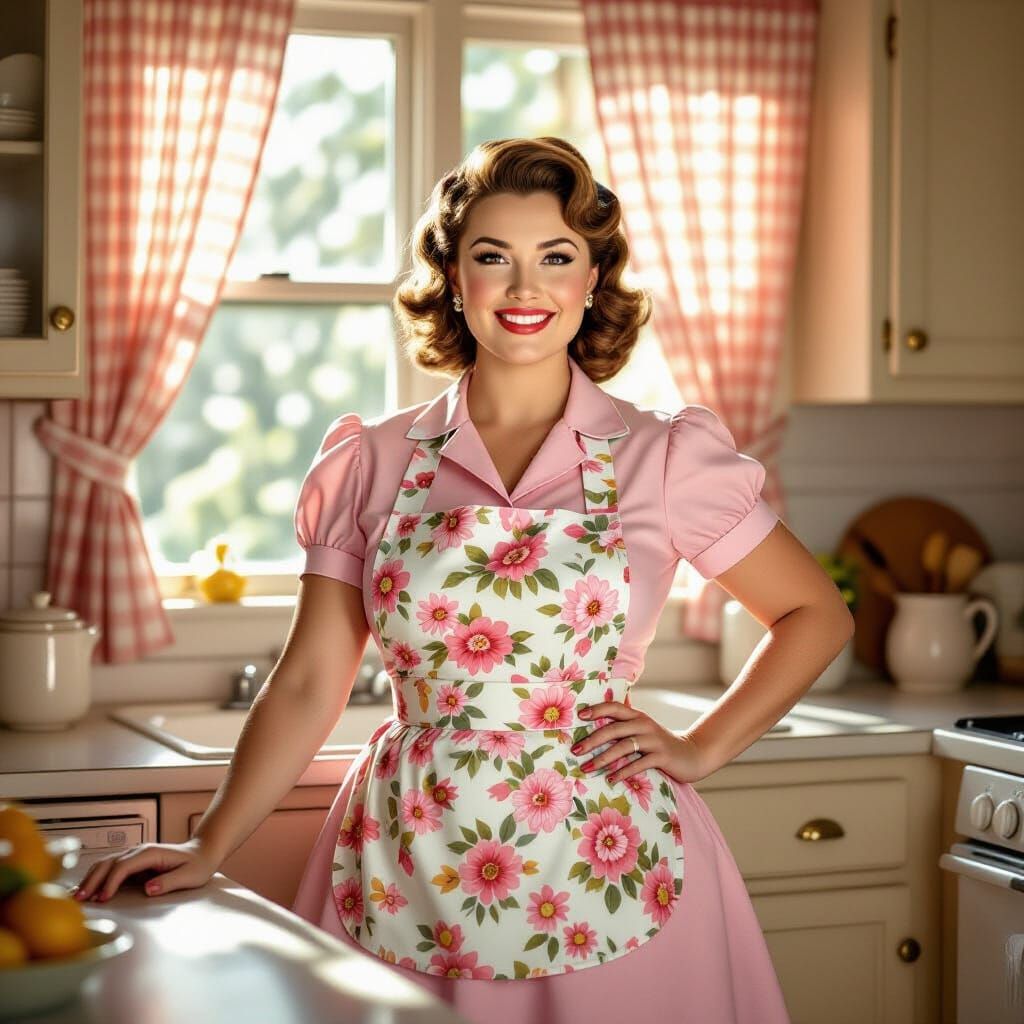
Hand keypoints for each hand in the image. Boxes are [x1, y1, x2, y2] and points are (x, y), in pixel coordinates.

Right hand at [70, 837, 219, 902]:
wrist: (202, 853)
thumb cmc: (197, 865)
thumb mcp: (189, 876)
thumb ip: (169, 882)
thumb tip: (148, 889)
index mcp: (151, 853)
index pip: (124, 867)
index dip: (111, 882)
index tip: (103, 899)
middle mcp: (140, 851)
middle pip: (109, 863)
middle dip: (93, 881)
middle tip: (79, 900)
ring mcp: (134, 856)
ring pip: (105, 864)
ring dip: (90, 879)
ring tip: (77, 897)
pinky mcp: (132, 863)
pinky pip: (109, 869)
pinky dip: (96, 878)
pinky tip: (86, 889)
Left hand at [573, 700, 710, 785]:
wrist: (693, 755)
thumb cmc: (660, 745)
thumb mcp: (643, 732)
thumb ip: (625, 728)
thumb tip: (596, 730)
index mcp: (638, 716)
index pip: (615, 707)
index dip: (598, 709)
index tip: (580, 715)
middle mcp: (645, 724)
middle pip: (614, 728)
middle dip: (592, 739)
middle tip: (575, 749)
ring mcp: (654, 740)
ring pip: (624, 746)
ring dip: (603, 758)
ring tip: (587, 768)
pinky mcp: (662, 756)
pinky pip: (639, 763)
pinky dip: (623, 772)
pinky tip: (611, 779)